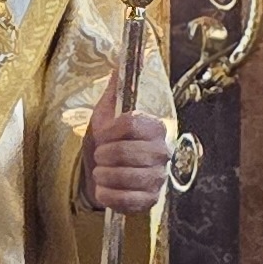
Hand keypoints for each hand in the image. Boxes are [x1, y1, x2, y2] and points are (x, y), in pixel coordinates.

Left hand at [80, 65, 175, 215]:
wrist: (100, 173)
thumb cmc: (105, 143)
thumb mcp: (107, 113)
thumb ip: (115, 89)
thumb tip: (119, 63)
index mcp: (155, 127)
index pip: (131, 123)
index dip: (110, 131)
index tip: (103, 136)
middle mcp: (162, 152)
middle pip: (126, 151)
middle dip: (104, 155)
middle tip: (100, 156)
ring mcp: (158, 177)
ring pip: (125, 176)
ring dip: (104, 175)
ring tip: (101, 172)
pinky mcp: (150, 200)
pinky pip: (126, 199)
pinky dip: (108, 195)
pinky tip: (104, 189)